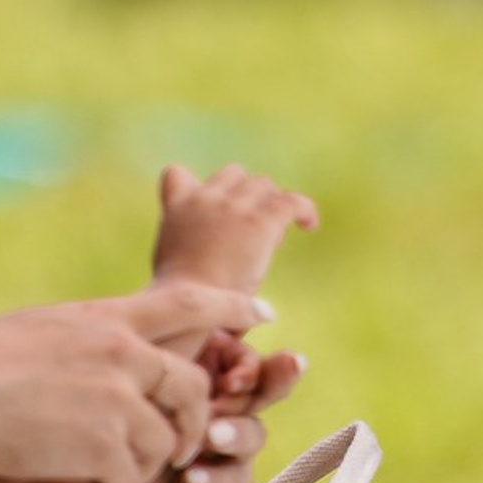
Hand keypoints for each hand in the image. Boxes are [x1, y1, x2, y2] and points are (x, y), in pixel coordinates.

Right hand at [0, 284, 255, 482]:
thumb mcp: (43, 327)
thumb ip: (90, 333)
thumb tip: (116, 341)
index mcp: (106, 318)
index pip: (186, 301)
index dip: (229, 306)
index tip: (261, 314)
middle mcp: (123, 354)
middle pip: (190, 387)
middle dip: (194, 420)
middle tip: (182, 444)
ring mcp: (118, 400)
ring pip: (163, 443)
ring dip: (140, 465)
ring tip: (101, 472)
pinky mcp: (106, 447)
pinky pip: (129, 479)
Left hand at [70, 336, 308, 482]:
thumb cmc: (92, 454)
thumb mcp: (110, 404)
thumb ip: (135, 366)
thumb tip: (145, 321)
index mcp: (195, 378)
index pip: (234, 348)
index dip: (238, 344)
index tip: (232, 338)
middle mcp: (219, 411)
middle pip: (260, 383)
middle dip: (266, 376)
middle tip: (242, 379)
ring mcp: (227, 456)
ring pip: (253, 430)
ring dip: (236, 429)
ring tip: (213, 435)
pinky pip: (234, 482)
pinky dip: (215, 476)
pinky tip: (193, 477)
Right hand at [151, 164, 317, 310]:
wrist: (191, 308)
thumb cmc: (184, 298)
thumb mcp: (173, 260)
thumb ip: (190, 237)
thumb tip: (224, 239)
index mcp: (178, 207)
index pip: (177, 175)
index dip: (196, 188)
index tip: (212, 210)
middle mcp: (205, 199)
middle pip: (235, 176)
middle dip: (245, 197)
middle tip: (250, 232)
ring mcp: (232, 207)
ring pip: (263, 185)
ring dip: (270, 205)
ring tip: (272, 237)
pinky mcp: (259, 221)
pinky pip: (291, 201)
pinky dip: (304, 210)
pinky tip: (309, 226)